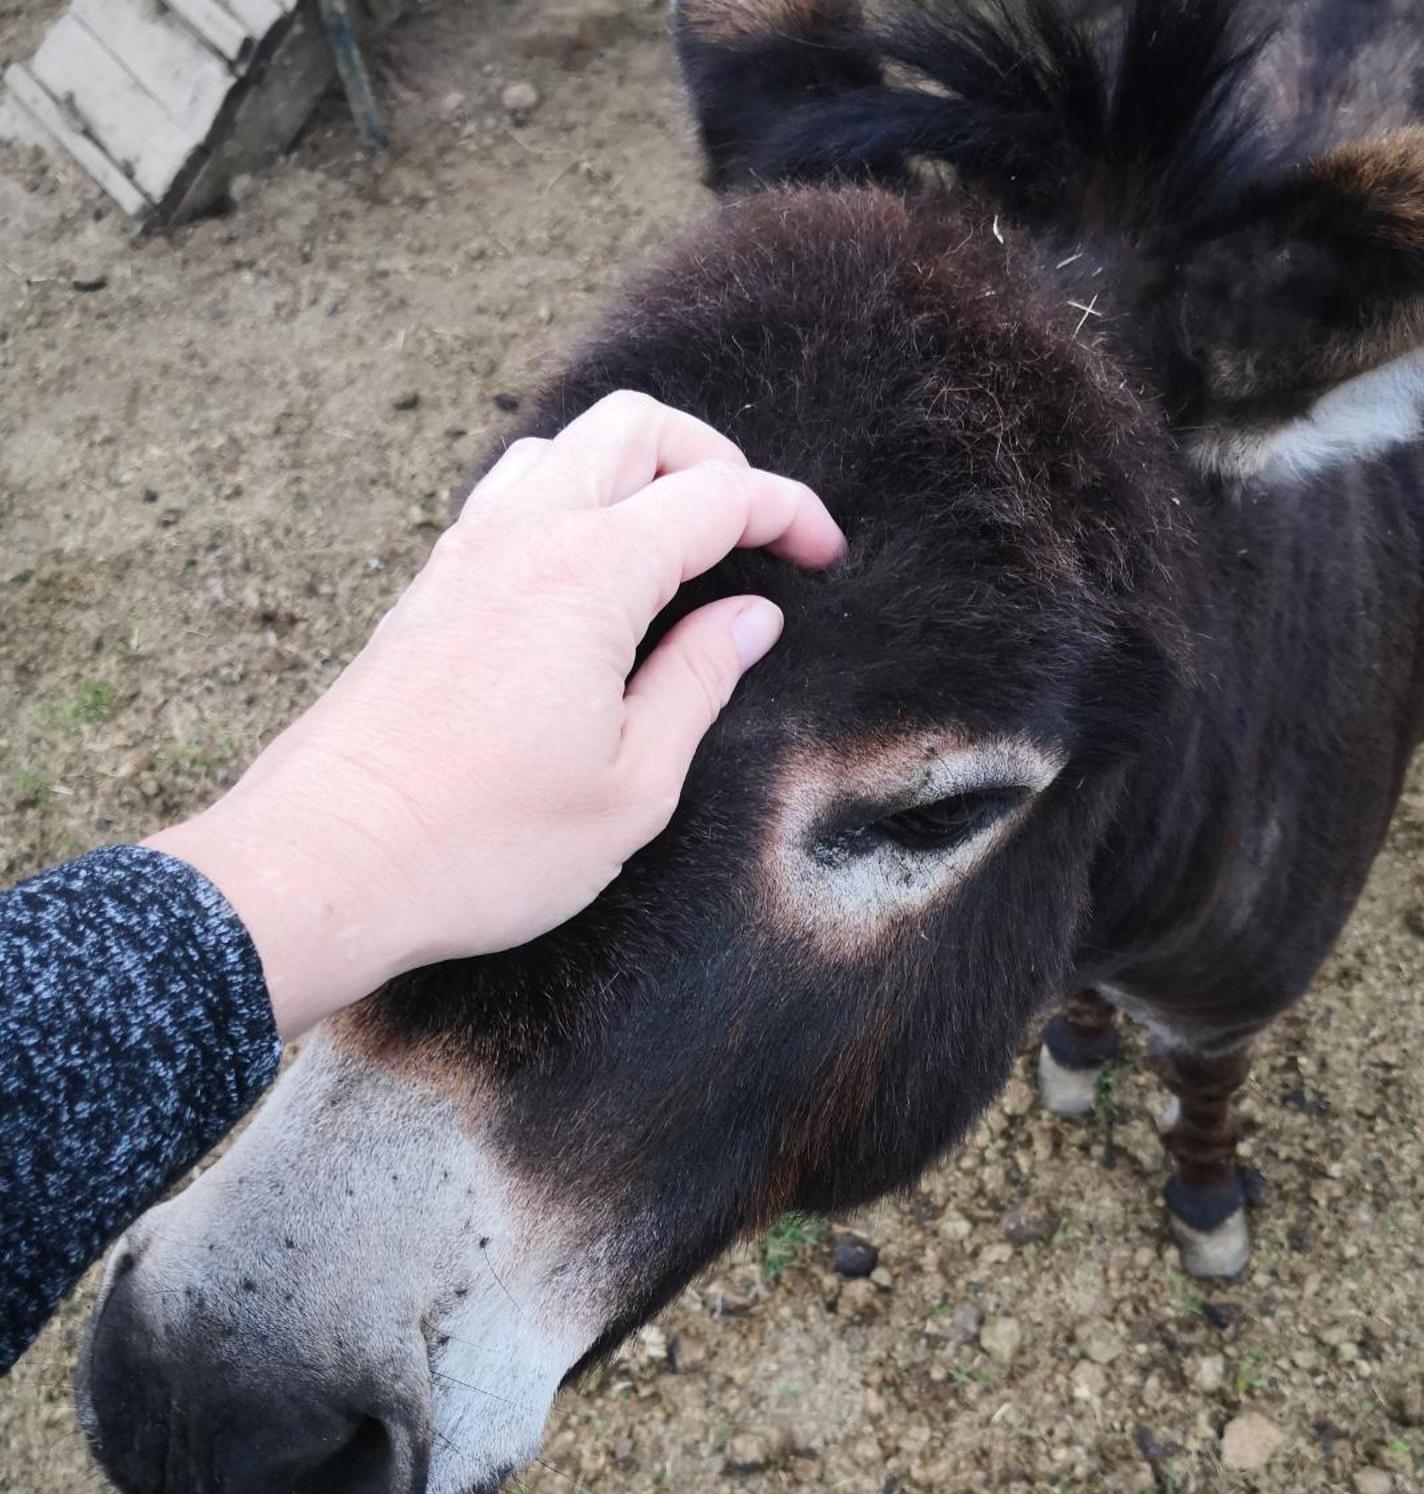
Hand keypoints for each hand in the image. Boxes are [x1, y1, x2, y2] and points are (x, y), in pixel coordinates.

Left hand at [143, 391, 844, 1040]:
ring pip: (562, 448)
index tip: (824, 551)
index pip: (714, 496)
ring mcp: (463, 556)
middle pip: (633, 427)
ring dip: (632, 469)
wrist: (327, 864)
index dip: (785, 512)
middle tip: (753, 533)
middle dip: (711, 458)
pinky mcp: (425, 593)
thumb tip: (746, 620)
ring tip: (674, 544)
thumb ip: (697, 684)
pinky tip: (587, 575)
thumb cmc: (482, 844)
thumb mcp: (631, 786)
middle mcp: (522, 538)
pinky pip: (508, 497)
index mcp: (590, 575)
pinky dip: (569, 500)